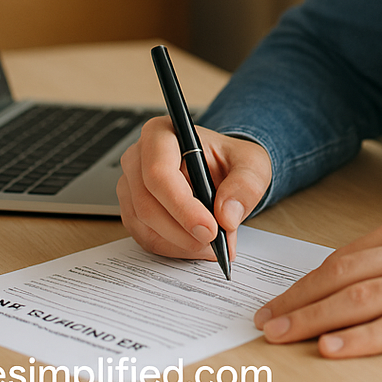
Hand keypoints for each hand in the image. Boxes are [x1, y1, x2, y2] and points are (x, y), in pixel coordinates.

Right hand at [117, 116, 271, 260]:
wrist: (221, 171)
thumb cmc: (230, 160)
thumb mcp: (252, 164)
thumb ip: (245, 185)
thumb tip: (226, 215)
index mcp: (162, 133)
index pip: (159, 172)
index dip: (182, 205)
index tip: (209, 229)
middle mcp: (138, 157)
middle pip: (147, 203)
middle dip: (183, 231)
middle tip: (215, 244)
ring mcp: (130, 185)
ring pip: (144, 225)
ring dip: (180, 243)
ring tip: (212, 244)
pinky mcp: (131, 210)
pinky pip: (144, 238)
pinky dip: (172, 248)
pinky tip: (196, 245)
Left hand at [253, 210, 381, 357]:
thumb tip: (347, 276)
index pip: (342, 257)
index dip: (305, 281)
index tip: (278, 299)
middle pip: (342, 278)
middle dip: (298, 301)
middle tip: (265, 322)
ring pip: (360, 301)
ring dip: (315, 320)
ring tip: (283, 336)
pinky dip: (361, 339)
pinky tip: (334, 348)